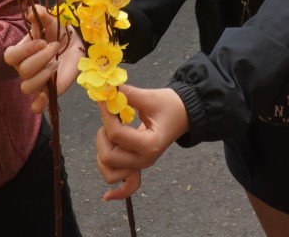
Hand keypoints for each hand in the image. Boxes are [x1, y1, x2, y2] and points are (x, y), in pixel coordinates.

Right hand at [4, 5, 83, 113]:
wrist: (76, 45)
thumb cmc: (59, 32)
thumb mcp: (52, 21)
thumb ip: (42, 14)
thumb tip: (32, 12)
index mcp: (21, 52)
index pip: (10, 56)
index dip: (26, 50)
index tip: (43, 41)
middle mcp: (25, 68)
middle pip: (23, 71)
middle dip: (42, 58)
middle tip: (55, 48)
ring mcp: (36, 81)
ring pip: (27, 87)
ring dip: (43, 74)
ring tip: (56, 64)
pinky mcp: (48, 92)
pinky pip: (36, 105)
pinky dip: (38, 104)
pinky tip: (46, 95)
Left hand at [95, 85, 189, 200]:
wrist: (185, 113)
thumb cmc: (170, 104)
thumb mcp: (149, 97)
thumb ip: (127, 95)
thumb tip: (105, 90)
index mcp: (150, 144)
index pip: (116, 135)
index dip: (106, 115)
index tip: (104, 101)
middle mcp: (146, 159)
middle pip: (109, 156)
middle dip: (103, 135)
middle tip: (109, 117)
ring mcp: (142, 165)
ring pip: (110, 173)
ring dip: (103, 154)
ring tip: (109, 135)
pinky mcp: (140, 166)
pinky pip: (128, 187)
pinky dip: (117, 193)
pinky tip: (106, 197)